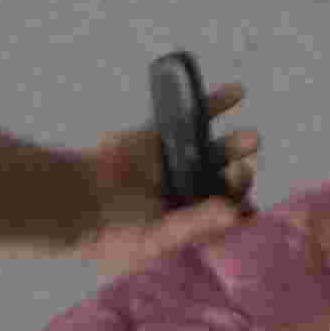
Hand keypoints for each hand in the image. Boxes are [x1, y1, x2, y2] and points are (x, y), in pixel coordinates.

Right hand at [78, 79, 259, 275]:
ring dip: (233, 144)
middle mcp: (182, 193)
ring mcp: (171, 164)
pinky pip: (189, 118)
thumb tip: (235, 214)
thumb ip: (195, 224)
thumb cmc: (113, 233)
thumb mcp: (155, 239)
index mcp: (185, 223)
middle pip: (222, 181)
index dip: (240, 207)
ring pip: (211, 151)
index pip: (223, 214)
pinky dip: (211, 103)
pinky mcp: (158, 138)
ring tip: (253, 138)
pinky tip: (236, 92)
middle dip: (238, 176)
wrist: (76, 202)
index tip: (249, 204)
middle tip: (241, 170)